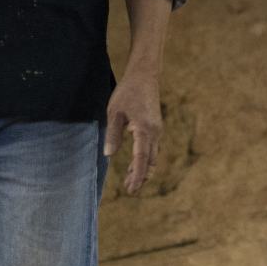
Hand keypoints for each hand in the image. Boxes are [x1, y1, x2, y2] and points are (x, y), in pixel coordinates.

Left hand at [104, 72, 162, 194]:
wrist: (144, 75)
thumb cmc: (128, 92)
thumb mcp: (114, 112)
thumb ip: (112, 134)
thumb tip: (109, 155)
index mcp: (145, 130)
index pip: (141, 159)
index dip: (136, 176)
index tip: (131, 189)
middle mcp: (155, 133)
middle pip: (150, 161)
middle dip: (140, 177)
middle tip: (129, 190)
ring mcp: (157, 130)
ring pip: (152, 156)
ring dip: (142, 170)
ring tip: (129, 182)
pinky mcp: (155, 127)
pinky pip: (151, 149)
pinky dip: (144, 160)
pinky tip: (133, 165)